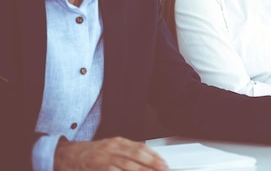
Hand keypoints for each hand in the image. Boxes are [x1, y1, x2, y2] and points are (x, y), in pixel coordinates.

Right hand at [54, 137, 168, 170]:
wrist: (66, 155)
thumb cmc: (92, 153)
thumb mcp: (111, 147)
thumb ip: (128, 152)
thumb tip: (149, 160)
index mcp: (118, 142)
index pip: (141, 148)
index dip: (155, 157)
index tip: (164, 164)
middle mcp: (112, 149)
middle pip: (137, 157)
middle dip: (152, 165)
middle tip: (164, 170)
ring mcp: (104, 160)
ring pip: (128, 167)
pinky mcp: (97, 170)